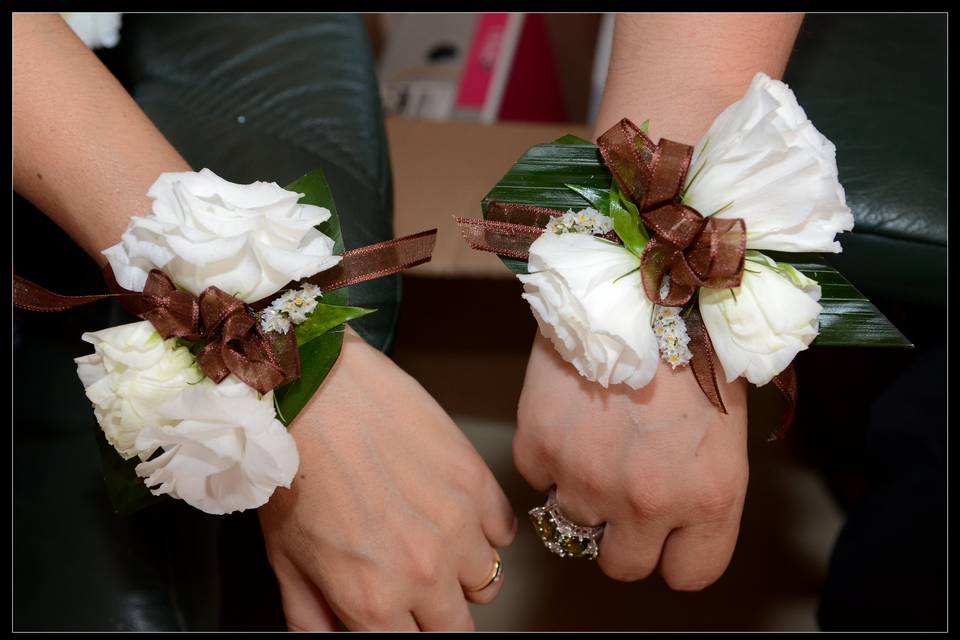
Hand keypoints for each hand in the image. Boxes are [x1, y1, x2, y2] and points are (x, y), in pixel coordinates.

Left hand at [259, 328, 516, 630]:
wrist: (314, 390)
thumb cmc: (292, 467)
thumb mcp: (285, 560)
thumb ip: (314, 620)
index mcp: (372, 602)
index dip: (405, 633)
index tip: (402, 621)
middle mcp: (423, 574)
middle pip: (457, 629)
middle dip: (435, 614)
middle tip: (415, 585)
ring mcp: (459, 527)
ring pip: (487, 582)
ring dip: (463, 573)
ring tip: (433, 541)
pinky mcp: (477, 482)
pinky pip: (503, 532)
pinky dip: (484, 529)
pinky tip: (453, 509)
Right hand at [514, 332, 747, 589]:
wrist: (644, 280)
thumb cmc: (697, 346)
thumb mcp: (723, 431)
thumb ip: (697, 490)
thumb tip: (665, 522)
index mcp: (709, 497)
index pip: (690, 575)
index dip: (674, 552)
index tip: (665, 530)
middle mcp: (648, 500)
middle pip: (623, 566)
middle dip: (622, 534)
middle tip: (622, 488)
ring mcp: (587, 476)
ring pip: (572, 525)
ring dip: (581, 493)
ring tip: (595, 439)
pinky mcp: (540, 445)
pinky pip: (536, 478)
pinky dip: (548, 455)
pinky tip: (569, 414)